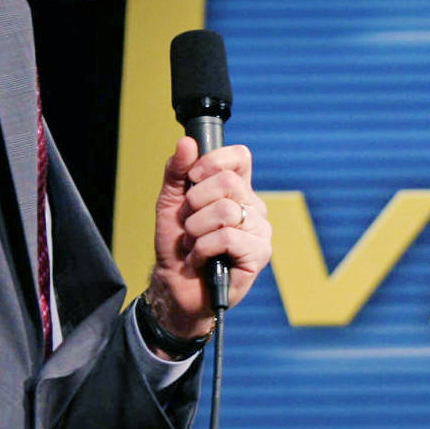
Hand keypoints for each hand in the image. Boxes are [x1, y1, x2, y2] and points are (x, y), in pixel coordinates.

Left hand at [146, 136, 269, 342]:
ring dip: (196, 229)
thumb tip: (187, 143)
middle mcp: (253, 206)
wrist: (175, 286)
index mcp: (237, 190)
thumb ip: (177, 172)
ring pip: (225, 210)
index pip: (240, 157)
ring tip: (194, 243)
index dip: (213, 161)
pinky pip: (227, 237)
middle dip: (194, 203)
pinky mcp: (258, 254)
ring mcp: (259, 230)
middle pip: (227, 182)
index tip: (192, 178)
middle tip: (189, 222)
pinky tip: (200, 259)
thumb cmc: (177, 245)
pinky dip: (203, 249)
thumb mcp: (170, 203)